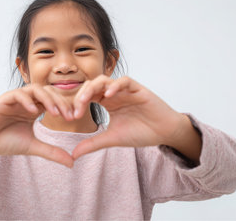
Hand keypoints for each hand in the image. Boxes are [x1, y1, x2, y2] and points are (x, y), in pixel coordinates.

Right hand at [0, 84, 74, 167]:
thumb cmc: (3, 141)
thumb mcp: (31, 147)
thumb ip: (51, 152)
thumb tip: (72, 163)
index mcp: (35, 108)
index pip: (55, 100)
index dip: (66, 106)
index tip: (75, 118)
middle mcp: (27, 101)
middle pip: (49, 92)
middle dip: (61, 102)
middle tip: (69, 116)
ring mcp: (16, 98)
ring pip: (35, 89)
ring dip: (47, 99)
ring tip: (54, 113)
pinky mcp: (3, 99)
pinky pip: (18, 94)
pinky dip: (27, 101)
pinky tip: (34, 112)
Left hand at [72, 75, 200, 160]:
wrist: (164, 132)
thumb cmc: (141, 132)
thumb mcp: (112, 139)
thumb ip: (93, 143)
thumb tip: (73, 155)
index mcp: (106, 102)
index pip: (86, 96)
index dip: (76, 104)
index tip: (71, 118)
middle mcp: (114, 93)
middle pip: (91, 85)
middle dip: (81, 95)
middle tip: (76, 110)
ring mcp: (125, 90)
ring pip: (105, 80)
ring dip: (93, 88)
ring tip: (86, 100)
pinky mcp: (138, 89)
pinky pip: (124, 81)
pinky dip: (115, 86)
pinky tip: (108, 96)